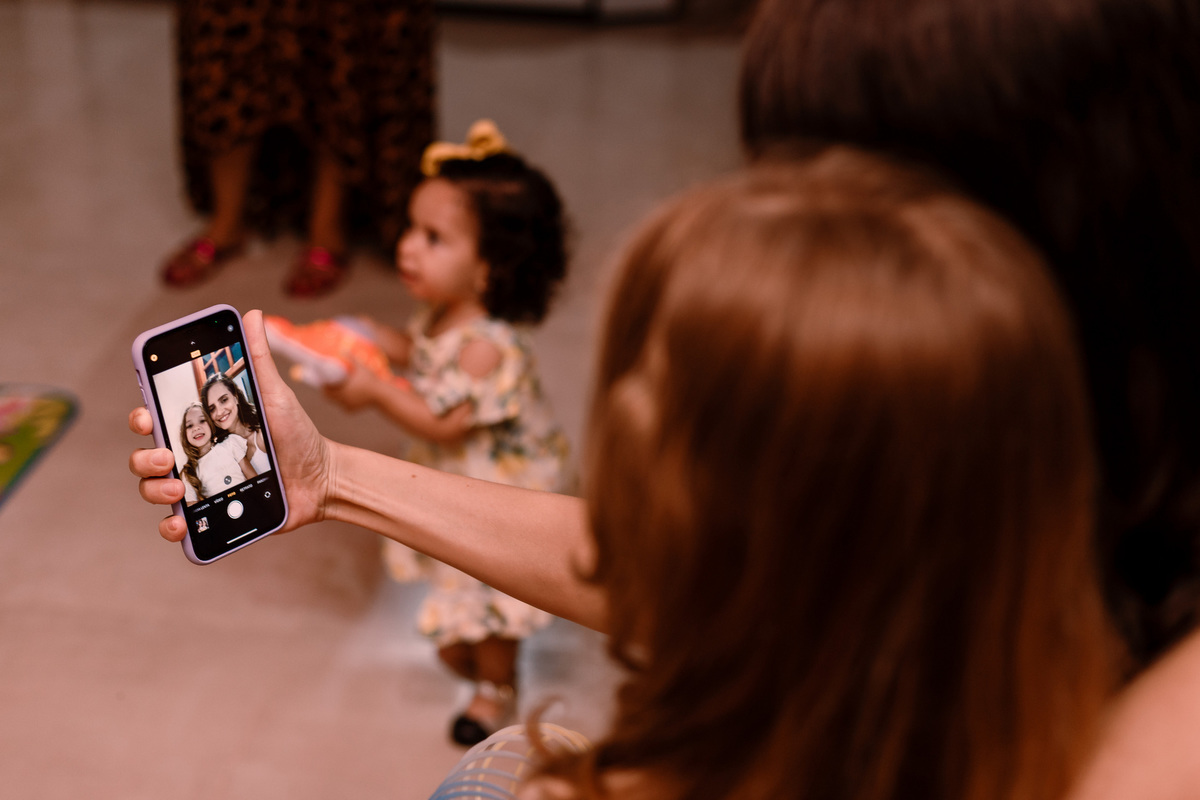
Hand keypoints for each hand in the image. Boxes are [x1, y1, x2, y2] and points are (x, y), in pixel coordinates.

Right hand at [128, 309, 333, 541]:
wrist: (322, 478)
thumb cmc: (296, 433)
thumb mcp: (276, 395)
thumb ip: (259, 359)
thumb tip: (252, 314)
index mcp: (203, 425)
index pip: (157, 418)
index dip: (141, 416)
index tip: (146, 415)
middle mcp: (195, 454)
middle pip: (146, 455)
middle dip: (144, 456)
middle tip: (166, 455)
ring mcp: (200, 485)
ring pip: (153, 489)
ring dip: (154, 489)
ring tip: (179, 488)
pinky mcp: (212, 515)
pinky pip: (177, 524)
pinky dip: (170, 526)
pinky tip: (181, 522)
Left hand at [322, 358, 383, 410]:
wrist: (381, 394)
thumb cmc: (370, 379)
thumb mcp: (361, 367)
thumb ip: (352, 358)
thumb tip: (343, 349)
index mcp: (341, 391)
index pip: (326, 390)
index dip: (324, 385)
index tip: (324, 380)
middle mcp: (342, 400)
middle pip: (330, 397)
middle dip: (329, 390)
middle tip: (329, 384)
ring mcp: (347, 406)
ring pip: (336, 401)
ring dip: (336, 396)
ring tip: (337, 389)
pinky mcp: (351, 410)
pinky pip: (343, 405)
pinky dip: (344, 401)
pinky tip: (346, 396)